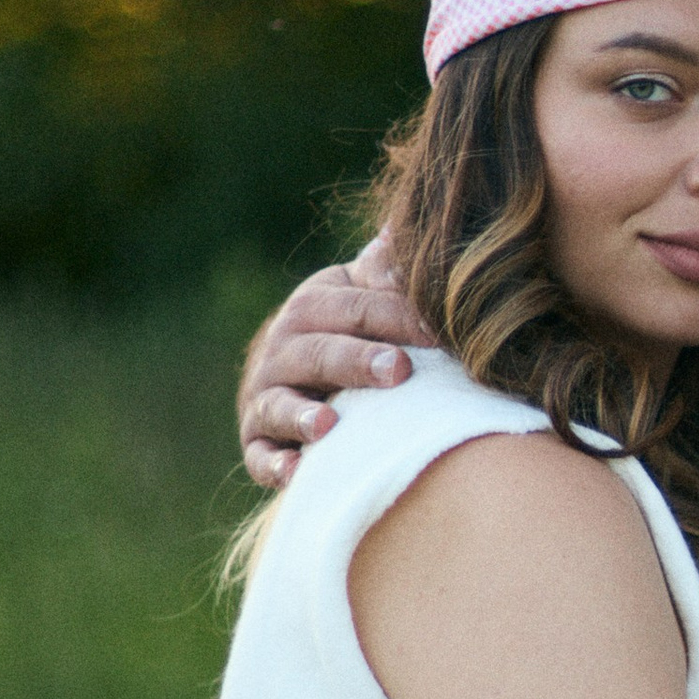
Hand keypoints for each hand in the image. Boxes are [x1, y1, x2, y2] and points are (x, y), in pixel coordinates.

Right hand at [238, 234, 432, 490]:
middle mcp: (281, 348)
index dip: (398, 317)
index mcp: (314, 305)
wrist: (305, 374)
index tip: (440, 333)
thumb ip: (388, 265)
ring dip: (302, 415)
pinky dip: (275, 466)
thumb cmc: (355, 329)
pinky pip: (260, 457)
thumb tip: (406, 225)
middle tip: (399, 371)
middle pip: (319, 352)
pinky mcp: (258, 443)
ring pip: (280, 404)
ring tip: (328, 426)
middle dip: (358, 361)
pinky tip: (297, 473)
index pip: (355, 306)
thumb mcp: (366, 291)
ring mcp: (266, 397)